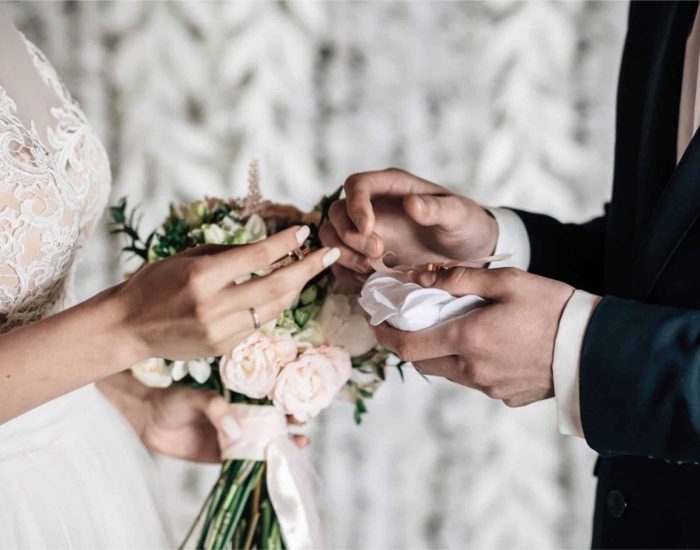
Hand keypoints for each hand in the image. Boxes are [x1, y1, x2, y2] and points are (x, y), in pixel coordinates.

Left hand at [98, 373, 308, 462]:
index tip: (303, 394)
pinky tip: (280, 461)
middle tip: (303, 418)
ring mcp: (237, 432)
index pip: (272, 389)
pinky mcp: (227, 454)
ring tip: (301, 440)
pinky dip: (266, 460)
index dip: (290, 392)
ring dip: (288, 439)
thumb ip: (215, 407)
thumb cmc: (172, 398)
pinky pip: (250, 458)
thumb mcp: (194, 395)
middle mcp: (243, 410)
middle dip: (294, 415)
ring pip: (269, 436)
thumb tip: (235, 430)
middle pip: (277, 414)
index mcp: (240, 390)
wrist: (147, 419)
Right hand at [113, 226, 339, 361]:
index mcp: (203, 277)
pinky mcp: (223, 348)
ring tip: (306, 271)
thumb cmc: (155, 284)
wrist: (128, 328)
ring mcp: (221, 332)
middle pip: (277, 286)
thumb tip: (267, 250)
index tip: (305, 232)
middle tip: (329, 254)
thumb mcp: (187, 258)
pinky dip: (269, 307)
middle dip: (308, 269)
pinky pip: (258, 325)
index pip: (258, 256)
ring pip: (274, 309)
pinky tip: (273, 294)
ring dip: (294, 289)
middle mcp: (215, 306)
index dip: (286, 243)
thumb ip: (228, 254)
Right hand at [320, 168, 497, 286]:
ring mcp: (367, 231)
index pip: (357, 184)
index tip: (369, 229)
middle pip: (338, 212)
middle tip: (377, 253)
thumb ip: (437, 208)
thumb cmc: (464, 226)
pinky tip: (367, 280)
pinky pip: (340, 261)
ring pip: (332, 235)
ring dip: (343, 254)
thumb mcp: (459, 215)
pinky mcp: (365, 255)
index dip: (355, 205)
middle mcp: (374, 205)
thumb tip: (411, 204)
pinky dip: (346, 272)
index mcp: (393, 187)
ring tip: (369, 269)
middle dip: (349, 235)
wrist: (467, 253)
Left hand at [375, 267, 579, 406]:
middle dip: (411, 343)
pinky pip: (474, 380)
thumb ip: (461, 279)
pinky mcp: (507, 396)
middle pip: (424, 361)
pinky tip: (486, 345)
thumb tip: (422, 277)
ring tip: (453, 329)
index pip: (408, 346)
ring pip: (448, 372)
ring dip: (440, 352)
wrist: (596, 348)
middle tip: (413, 321)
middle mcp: (473, 369)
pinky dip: (467, 363)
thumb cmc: (553, 308)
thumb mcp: (508, 281)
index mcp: (468, 339)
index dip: (387, 336)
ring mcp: (490, 387)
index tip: (378, 324)